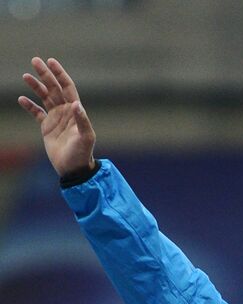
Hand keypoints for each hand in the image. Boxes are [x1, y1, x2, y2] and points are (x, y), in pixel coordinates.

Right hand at [18, 57, 95, 177]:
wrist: (73, 169)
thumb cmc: (82, 153)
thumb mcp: (86, 137)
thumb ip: (82, 120)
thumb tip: (77, 104)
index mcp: (75, 111)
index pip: (67, 87)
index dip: (60, 74)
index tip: (51, 62)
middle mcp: (65, 111)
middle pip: (54, 88)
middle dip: (45, 74)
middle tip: (35, 60)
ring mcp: (56, 118)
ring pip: (44, 97)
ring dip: (36, 86)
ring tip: (25, 76)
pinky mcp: (47, 127)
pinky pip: (36, 112)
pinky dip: (29, 106)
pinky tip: (22, 99)